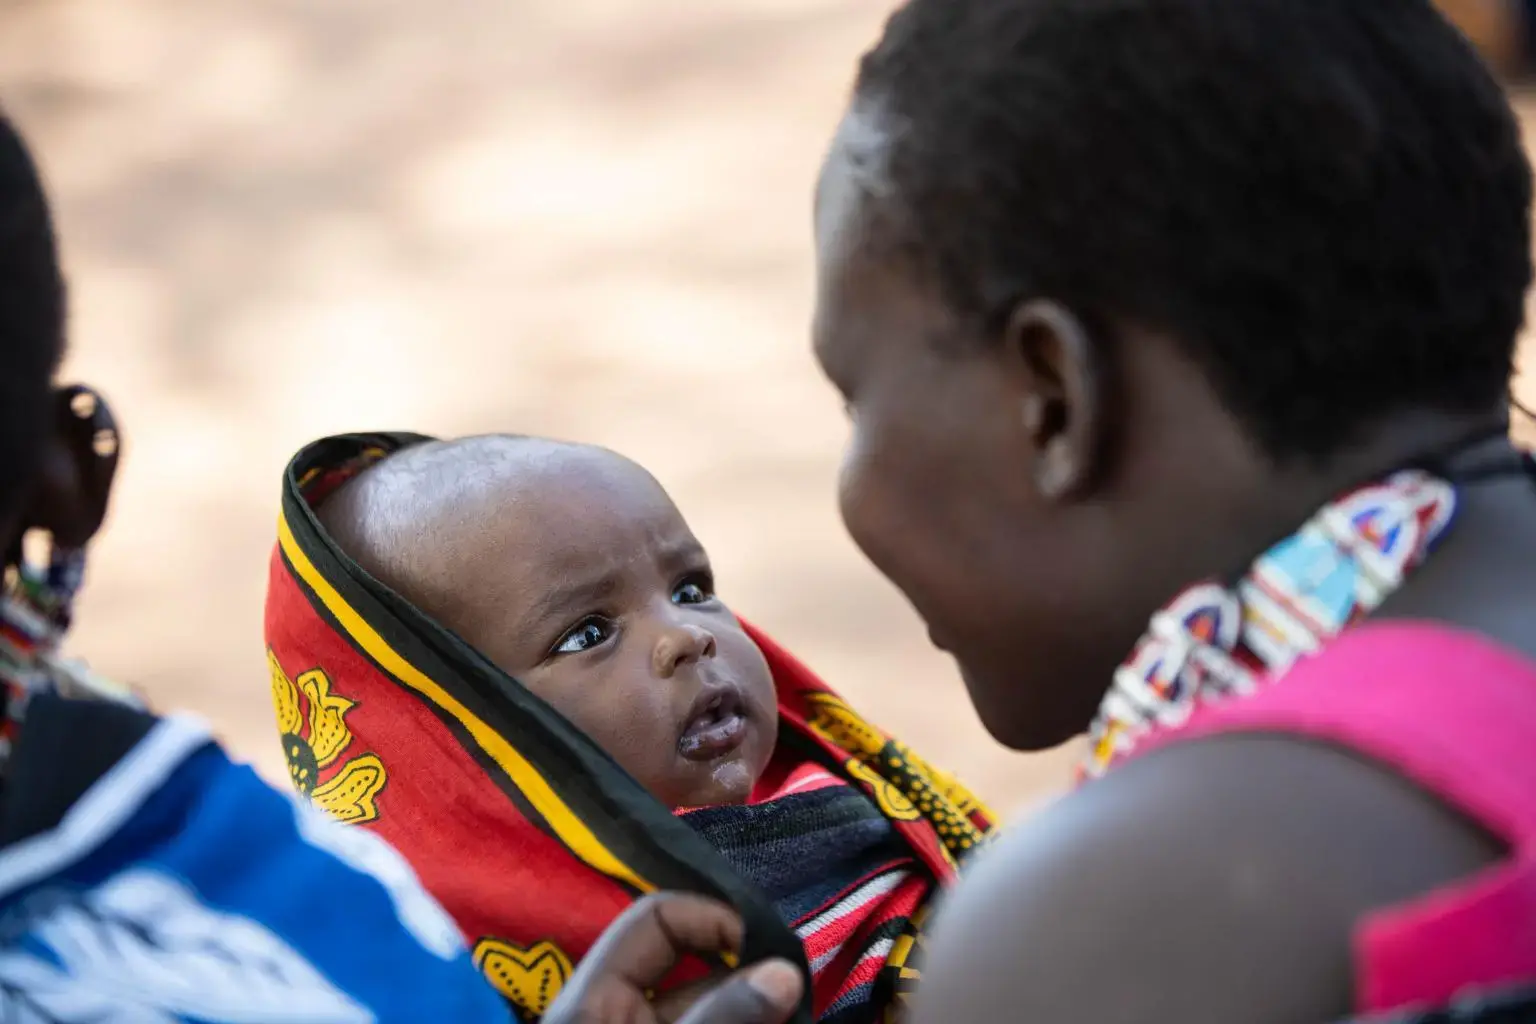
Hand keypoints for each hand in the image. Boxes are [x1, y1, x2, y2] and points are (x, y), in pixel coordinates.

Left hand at [544, 893, 802, 1023]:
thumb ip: (717, 1017)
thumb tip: (785, 971)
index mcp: (595, 998)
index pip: (657, 918)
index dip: (713, 918)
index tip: (770, 951)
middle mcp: (620, 1011)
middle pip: (696, 968)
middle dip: (749, 970)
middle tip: (801, 989)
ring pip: (713, 1006)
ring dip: (757, 1004)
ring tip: (799, 1009)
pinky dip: (747, 1021)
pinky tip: (785, 1020)